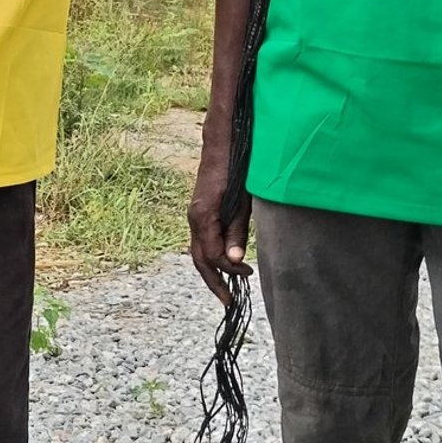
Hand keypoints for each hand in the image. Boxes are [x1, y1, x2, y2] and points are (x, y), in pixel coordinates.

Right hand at [188, 148, 250, 304]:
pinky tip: (223, 262)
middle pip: (199, 259)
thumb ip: (236, 230)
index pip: (212, 255)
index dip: (229, 270)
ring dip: (212, 271)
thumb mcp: (241, 201)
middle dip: (214, 281)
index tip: (247, 274)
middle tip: (229, 301)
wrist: (222, 142)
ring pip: (198, 251)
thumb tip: (234, 260)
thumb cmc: (236, 168)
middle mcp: (194, 218)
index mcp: (203, 216)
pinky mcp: (200, 211)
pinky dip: (211, 255)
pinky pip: (202, 240)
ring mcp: (195, 214)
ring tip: (227, 287)